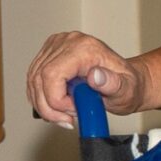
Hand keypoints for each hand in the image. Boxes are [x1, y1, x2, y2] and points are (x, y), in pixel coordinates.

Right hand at [28, 30, 147, 126]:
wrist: (126, 81)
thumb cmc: (127, 86)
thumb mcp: (126, 90)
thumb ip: (113, 84)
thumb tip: (96, 76)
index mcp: (84, 47)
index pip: (52, 74)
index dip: (56, 100)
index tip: (72, 112)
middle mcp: (67, 42)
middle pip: (39, 79)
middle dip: (50, 107)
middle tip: (67, 118)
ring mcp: (56, 46)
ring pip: (33, 81)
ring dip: (44, 105)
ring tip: (65, 115)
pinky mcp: (49, 54)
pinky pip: (34, 80)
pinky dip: (42, 98)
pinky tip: (57, 108)